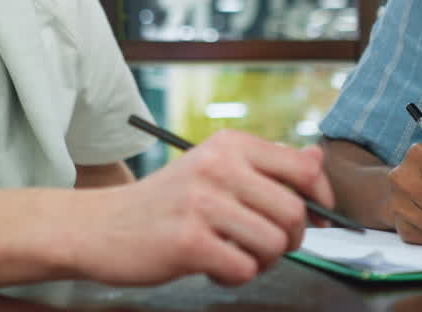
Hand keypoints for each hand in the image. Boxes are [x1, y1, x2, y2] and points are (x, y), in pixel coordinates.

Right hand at [69, 129, 333, 286]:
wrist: (100, 225)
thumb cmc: (165, 202)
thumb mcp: (215, 170)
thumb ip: (267, 167)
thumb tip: (318, 160)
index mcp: (230, 145)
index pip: (303, 168)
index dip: (320, 199)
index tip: (317, 217)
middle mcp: (219, 166)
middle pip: (294, 211)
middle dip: (290, 239)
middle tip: (265, 245)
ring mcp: (203, 203)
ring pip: (274, 244)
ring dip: (262, 260)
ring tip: (234, 254)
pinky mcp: (188, 241)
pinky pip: (244, 269)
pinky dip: (235, 277)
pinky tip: (213, 267)